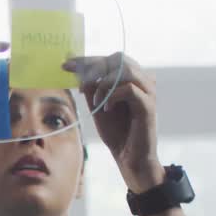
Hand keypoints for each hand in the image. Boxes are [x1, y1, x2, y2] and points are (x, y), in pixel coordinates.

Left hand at [64, 52, 165, 191]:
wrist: (129, 157)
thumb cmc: (116, 132)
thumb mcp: (98, 106)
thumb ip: (92, 88)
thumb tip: (80, 70)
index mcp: (131, 79)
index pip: (110, 59)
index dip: (87, 59)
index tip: (66, 65)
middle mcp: (142, 81)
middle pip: (119, 58)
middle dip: (94, 68)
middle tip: (80, 86)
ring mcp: (148, 92)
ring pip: (125, 70)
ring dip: (104, 84)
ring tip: (96, 101)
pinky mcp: (148, 105)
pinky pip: (129, 89)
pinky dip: (112, 96)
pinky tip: (106, 109)